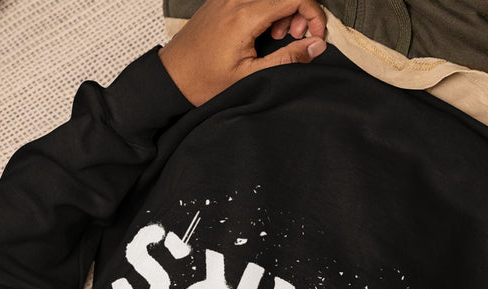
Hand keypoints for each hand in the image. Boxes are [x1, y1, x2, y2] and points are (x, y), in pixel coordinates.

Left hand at [159, 0, 326, 105]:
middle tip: (292, 39)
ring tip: (276, 37)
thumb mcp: (249, 76)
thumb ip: (286, 58)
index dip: (314, 15)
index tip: (315, 37)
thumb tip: (317, 45)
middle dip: (299, 13)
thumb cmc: (203, 81)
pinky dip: (267, 8)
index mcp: (245, 16)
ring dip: (283, 10)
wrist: (170, 78)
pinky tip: (261, 31)